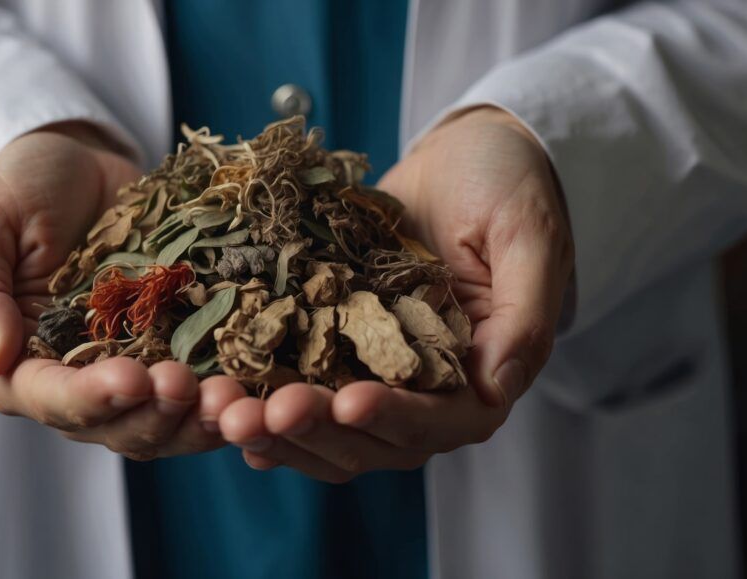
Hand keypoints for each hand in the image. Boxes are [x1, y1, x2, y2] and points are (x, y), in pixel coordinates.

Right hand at [0, 122, 246, 459]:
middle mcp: (74, 378)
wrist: (82, 160)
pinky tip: (254, 391)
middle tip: (192, 388)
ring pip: (163, 421)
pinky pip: (201, 387)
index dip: (91, 399)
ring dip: (197, 420)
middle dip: (155, 415)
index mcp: (17, 361)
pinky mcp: (173, 347)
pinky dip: (225, 397)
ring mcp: (129, 366)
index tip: (134, 378)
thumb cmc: (19, 186)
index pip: (49, 399)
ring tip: (232, 400)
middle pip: (114, 426)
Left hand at [217, 106, 573, 480]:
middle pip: (372, 437)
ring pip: (327, 422)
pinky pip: (298, 381)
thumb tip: (497, 388)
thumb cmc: (509, 184)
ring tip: (226, 414)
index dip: (395, 418)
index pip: (441, 419)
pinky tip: (220, 406)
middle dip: (315, 429)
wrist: (464, 153)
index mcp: (482, 372)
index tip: (348, 403)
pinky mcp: (335, 341)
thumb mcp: (527, 235)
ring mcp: (376, 368)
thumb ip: (524, 315)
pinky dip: (263, 398)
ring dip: (277, 426)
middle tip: (258, 415)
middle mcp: (426, 385)